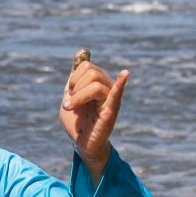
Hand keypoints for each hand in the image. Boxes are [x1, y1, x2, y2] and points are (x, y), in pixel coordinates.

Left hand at [60, 48, 128, 182]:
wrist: (81, 144)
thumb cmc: (77, 122)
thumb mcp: (70, 95)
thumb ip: (75, 76)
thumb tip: (83, 52)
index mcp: (99, 83)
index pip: (87, 66)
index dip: (74, 76)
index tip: (70, 91)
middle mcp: (108, 88)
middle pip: (92, 73)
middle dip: (75, 86)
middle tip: (70, 103)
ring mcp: (111, 99)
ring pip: (95, 84)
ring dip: (77, 97)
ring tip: (71, 108)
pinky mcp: (111, 111)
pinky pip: (116, 94)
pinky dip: (121, 83)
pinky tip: (125, 74)